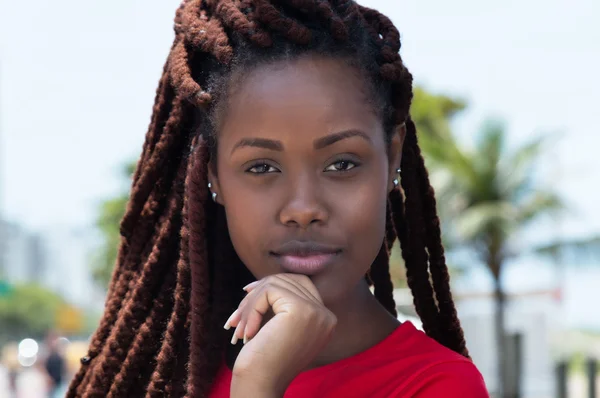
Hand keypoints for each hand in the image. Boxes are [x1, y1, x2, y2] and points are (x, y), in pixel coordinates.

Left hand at [224, 273, 336, 396]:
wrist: (260, 386)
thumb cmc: (264, 362)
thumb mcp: (279, 329)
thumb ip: (281, 306)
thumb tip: (263, 281)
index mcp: (326, 321)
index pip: (301, 285)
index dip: (272, 286)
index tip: (248, 294)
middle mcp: (327, 315)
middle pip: (289, 281)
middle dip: (258, 292)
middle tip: (238, 313)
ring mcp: (316, 312)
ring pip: (275, 284)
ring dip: (250, 303)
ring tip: (238, 324)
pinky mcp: (300, 310)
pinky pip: (268, 291)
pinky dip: (251, 307)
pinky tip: (246, 331)